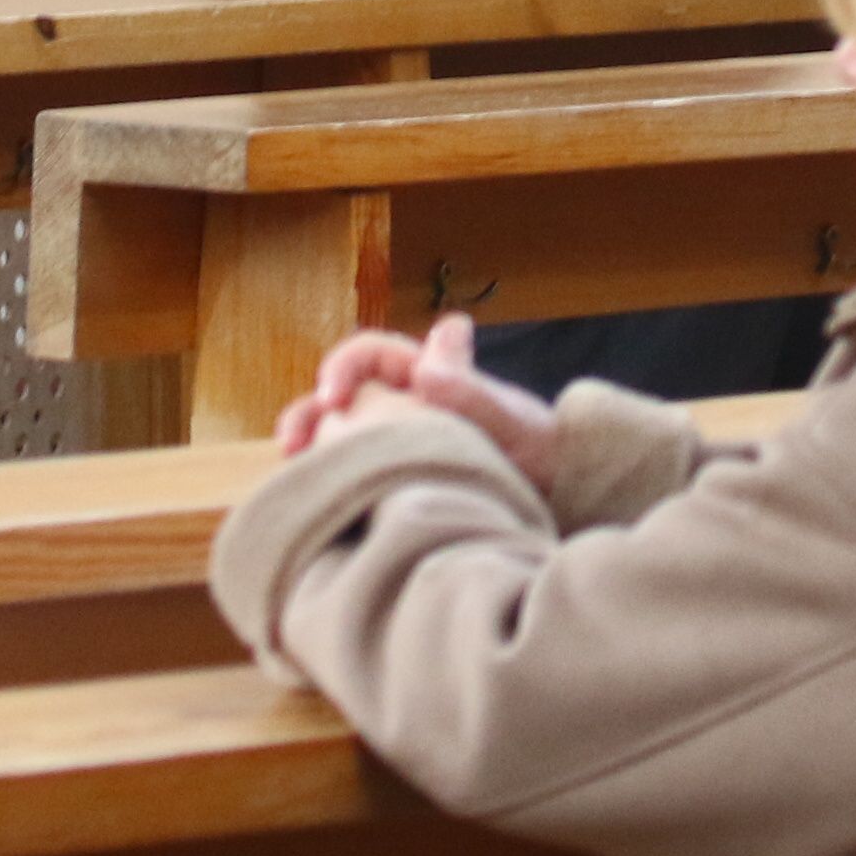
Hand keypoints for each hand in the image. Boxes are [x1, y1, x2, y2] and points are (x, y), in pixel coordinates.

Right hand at [268, 310, 558, 484]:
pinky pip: (351, 475)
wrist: (561, 500)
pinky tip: (314, 499)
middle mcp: (406, 407)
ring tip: (295, 468)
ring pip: (340, 437)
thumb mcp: (509, 421)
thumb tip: (424, 370)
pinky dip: (329, 482)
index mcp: (428, 377)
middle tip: (295, 440)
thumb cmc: (541, 451)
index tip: (335, 396)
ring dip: (311, 447)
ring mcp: (398, 445)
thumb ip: (469, 394)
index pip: (373, 355)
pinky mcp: (395, 484)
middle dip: (311, 412)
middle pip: (343, 398)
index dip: (346, 366)